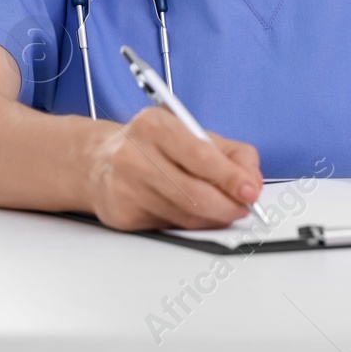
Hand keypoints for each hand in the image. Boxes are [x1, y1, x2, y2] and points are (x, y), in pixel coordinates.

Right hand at [85, 106, 262, 230]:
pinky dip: (188, 223)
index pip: (200, 155)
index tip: (250, 191)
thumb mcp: (189, 133)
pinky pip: (169, 226)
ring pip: (184, 214)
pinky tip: (190, 211)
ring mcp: (125, 186)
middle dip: (227, 205)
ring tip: (222, 209)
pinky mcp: (121, 214)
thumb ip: (229, 152)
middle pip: (193, 191)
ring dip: (211, 217)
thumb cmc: (151, 145)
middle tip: (243, 208)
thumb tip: (252, 179)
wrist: (98, 160)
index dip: (230, 177)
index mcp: (155, 125)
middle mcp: (135, 154)